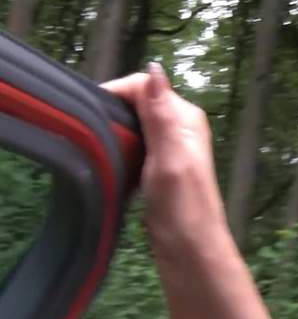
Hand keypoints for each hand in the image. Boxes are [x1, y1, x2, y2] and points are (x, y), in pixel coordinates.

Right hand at [101, 63, 229, 254]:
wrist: (190, 250)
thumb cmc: (181, 206)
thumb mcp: (169, 156)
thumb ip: (160, 115)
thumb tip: (155, 68)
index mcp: (185, 117)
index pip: (144, 86)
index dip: (114, 93)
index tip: (85, 114)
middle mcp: (180, 126)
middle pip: (137, 103)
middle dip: (112, 114)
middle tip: (86, 135)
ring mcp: (171, 147)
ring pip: (133, 126)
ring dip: (115, 134)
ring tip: (94, 150)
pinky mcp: (160, 167)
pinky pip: (134, 147)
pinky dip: (120, 152)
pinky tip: (110, 165)